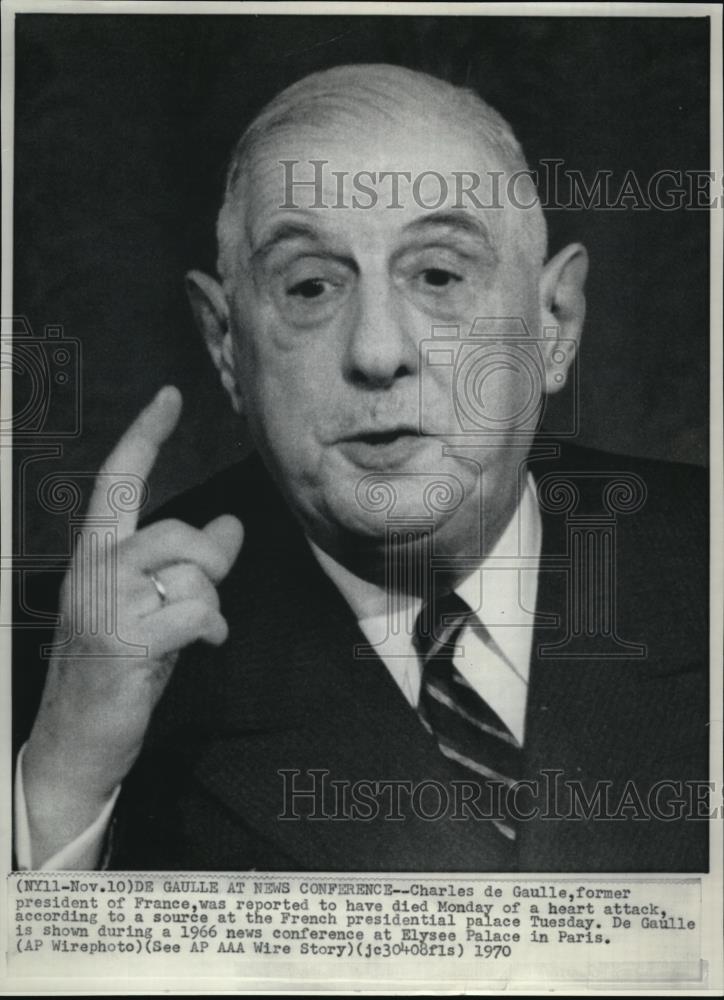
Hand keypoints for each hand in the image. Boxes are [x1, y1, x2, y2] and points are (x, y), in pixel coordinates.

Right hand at [22, 387, 243, 863]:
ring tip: (193, 630)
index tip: (169, 396)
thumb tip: (231, 524)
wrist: (76, 742)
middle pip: (174, 531)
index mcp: (92, 556)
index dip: (145, 435)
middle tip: (207, 594)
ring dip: (207, 603)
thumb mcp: (152, 607)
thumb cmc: (117, 671)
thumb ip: (188, 565)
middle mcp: (90, 572)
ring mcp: (103, 607)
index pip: (117, 482)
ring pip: (189, 572)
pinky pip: (197, 610)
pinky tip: (203, 644)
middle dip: (209, 561)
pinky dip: (212, 628)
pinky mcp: (124, 643)